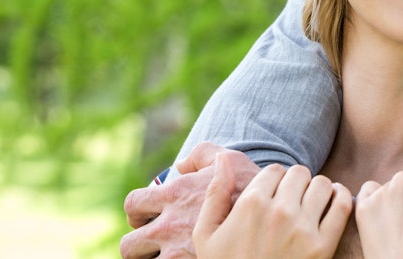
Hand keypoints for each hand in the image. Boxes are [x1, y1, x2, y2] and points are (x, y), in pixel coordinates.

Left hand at [120, 143, 259, 258]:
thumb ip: (201, 154)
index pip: (133, 204)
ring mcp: (176, 252)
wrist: (273, 215)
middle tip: (154, 244)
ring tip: (167, 257)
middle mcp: (168, 224)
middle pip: (129, 244)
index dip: (137, 213)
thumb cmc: (253, 185)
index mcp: (174, 194)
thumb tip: (180, 165)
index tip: (147, 218)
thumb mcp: (230, 157)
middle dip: (138, 245)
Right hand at [194, 156, 352, 258]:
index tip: (274, 195)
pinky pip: (343, 204)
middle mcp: (279, 212)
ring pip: (322, 184)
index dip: (274, 181)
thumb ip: (215, 193)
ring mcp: (303, 229)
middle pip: (299, 173)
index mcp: (251, 204)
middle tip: (293, 199)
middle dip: (296, 183)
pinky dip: (341, 198)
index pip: (274, 170)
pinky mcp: (324, 245)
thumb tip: (222, 156)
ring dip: (318, 190)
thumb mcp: (207, 235)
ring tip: (311, 203)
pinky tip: (332, 204)